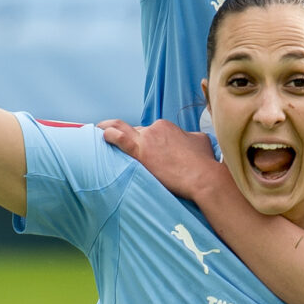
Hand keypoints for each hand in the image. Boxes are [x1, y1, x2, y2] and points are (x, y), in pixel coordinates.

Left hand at [101, 119, 228, 202]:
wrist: (203, 177)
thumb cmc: (204, 163)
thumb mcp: (200, 142)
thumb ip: (190, 138)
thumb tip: (189, 139)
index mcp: (167, 127)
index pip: (148, 132)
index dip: (143, 141)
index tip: (141, 150)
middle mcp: (155, 129)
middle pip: (135, 133)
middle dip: (129, 140)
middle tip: (119, 146)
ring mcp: (147, 139)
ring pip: (122, 131)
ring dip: (109, 129)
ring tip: (99, 132)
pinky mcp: (141, 152)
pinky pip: (119, 139)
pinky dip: (109, 136)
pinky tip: (101, 136)